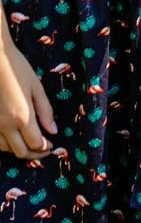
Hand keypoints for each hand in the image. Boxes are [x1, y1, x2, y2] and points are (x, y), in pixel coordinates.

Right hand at [0, 35, 55, 156]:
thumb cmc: (16, 68)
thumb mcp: (36, 87)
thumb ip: (45, 111)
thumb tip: (53, 131)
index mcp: (22, 116)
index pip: (36, 144)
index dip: (46, 147)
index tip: (52, 143)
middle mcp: (5, 125)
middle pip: (20, 152)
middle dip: (34, 153)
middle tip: (44, 147)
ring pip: (5, 149)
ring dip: (19, 149)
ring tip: (29, 141)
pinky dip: (5, 143)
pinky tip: (13, 135)